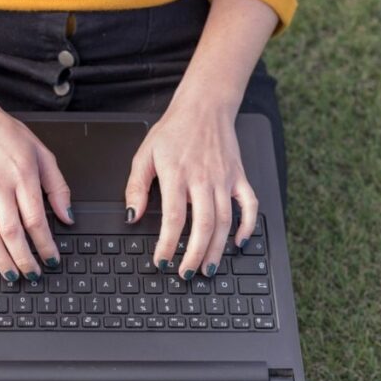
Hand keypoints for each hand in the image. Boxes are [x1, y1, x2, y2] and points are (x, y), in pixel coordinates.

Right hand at [0, 100, 73, 281]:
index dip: (46, 244)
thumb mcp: (41, 153)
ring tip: (10, 275)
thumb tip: (67, 216)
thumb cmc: (5, 133)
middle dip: (24, 259)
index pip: (36, 219)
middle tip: (32, 275)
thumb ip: (57, 186)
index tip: (52, 259)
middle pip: (12, 232)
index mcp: (23, 175)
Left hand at [124, 101, 257, 279]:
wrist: (204, 106)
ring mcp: (224, 178)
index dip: (167, 243)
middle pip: (203, 224)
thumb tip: (131, 216)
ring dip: (217, 248)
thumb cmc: (174, 131)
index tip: (161, 261)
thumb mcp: (144, 154)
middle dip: (195, 254)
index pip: (173, 217)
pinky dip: (247, 226)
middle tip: (187, 273)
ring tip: (207, 268)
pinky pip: (249, 205)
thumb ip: (136, 187)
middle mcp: (203, 178)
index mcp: (177, 174)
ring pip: (225, 220)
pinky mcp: (239, 176)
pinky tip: (238, 242)